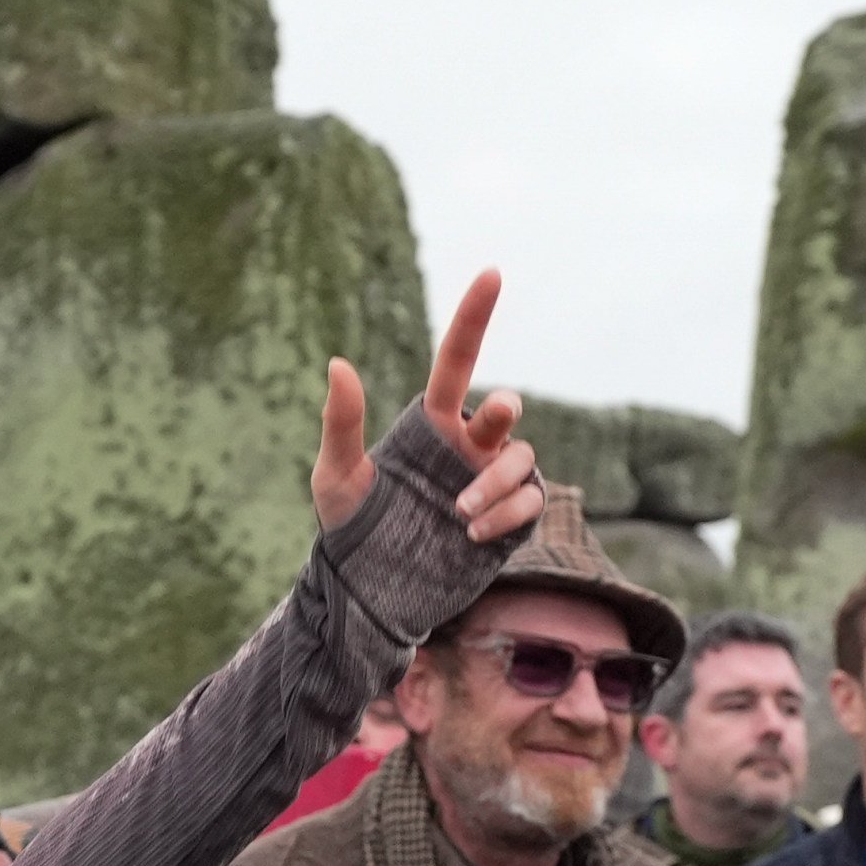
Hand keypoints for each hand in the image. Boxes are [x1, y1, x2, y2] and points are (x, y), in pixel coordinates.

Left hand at [310, 268, 542, 545]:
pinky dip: (508, 513)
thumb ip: (341, 422)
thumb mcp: (335, 476)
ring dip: (498, 479)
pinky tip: (472, 533)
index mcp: (431, 424)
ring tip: (460, 512)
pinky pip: (529, 501)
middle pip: (504, 409)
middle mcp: (467, 447)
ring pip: (522, 457)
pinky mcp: (508, 522)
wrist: (368, 592)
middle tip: (496, 414)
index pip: (458, 358)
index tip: (492, 272)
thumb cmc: (349, 529)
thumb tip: (338, 362)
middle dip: (506, 408)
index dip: (475, 315)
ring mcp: (490, 483)